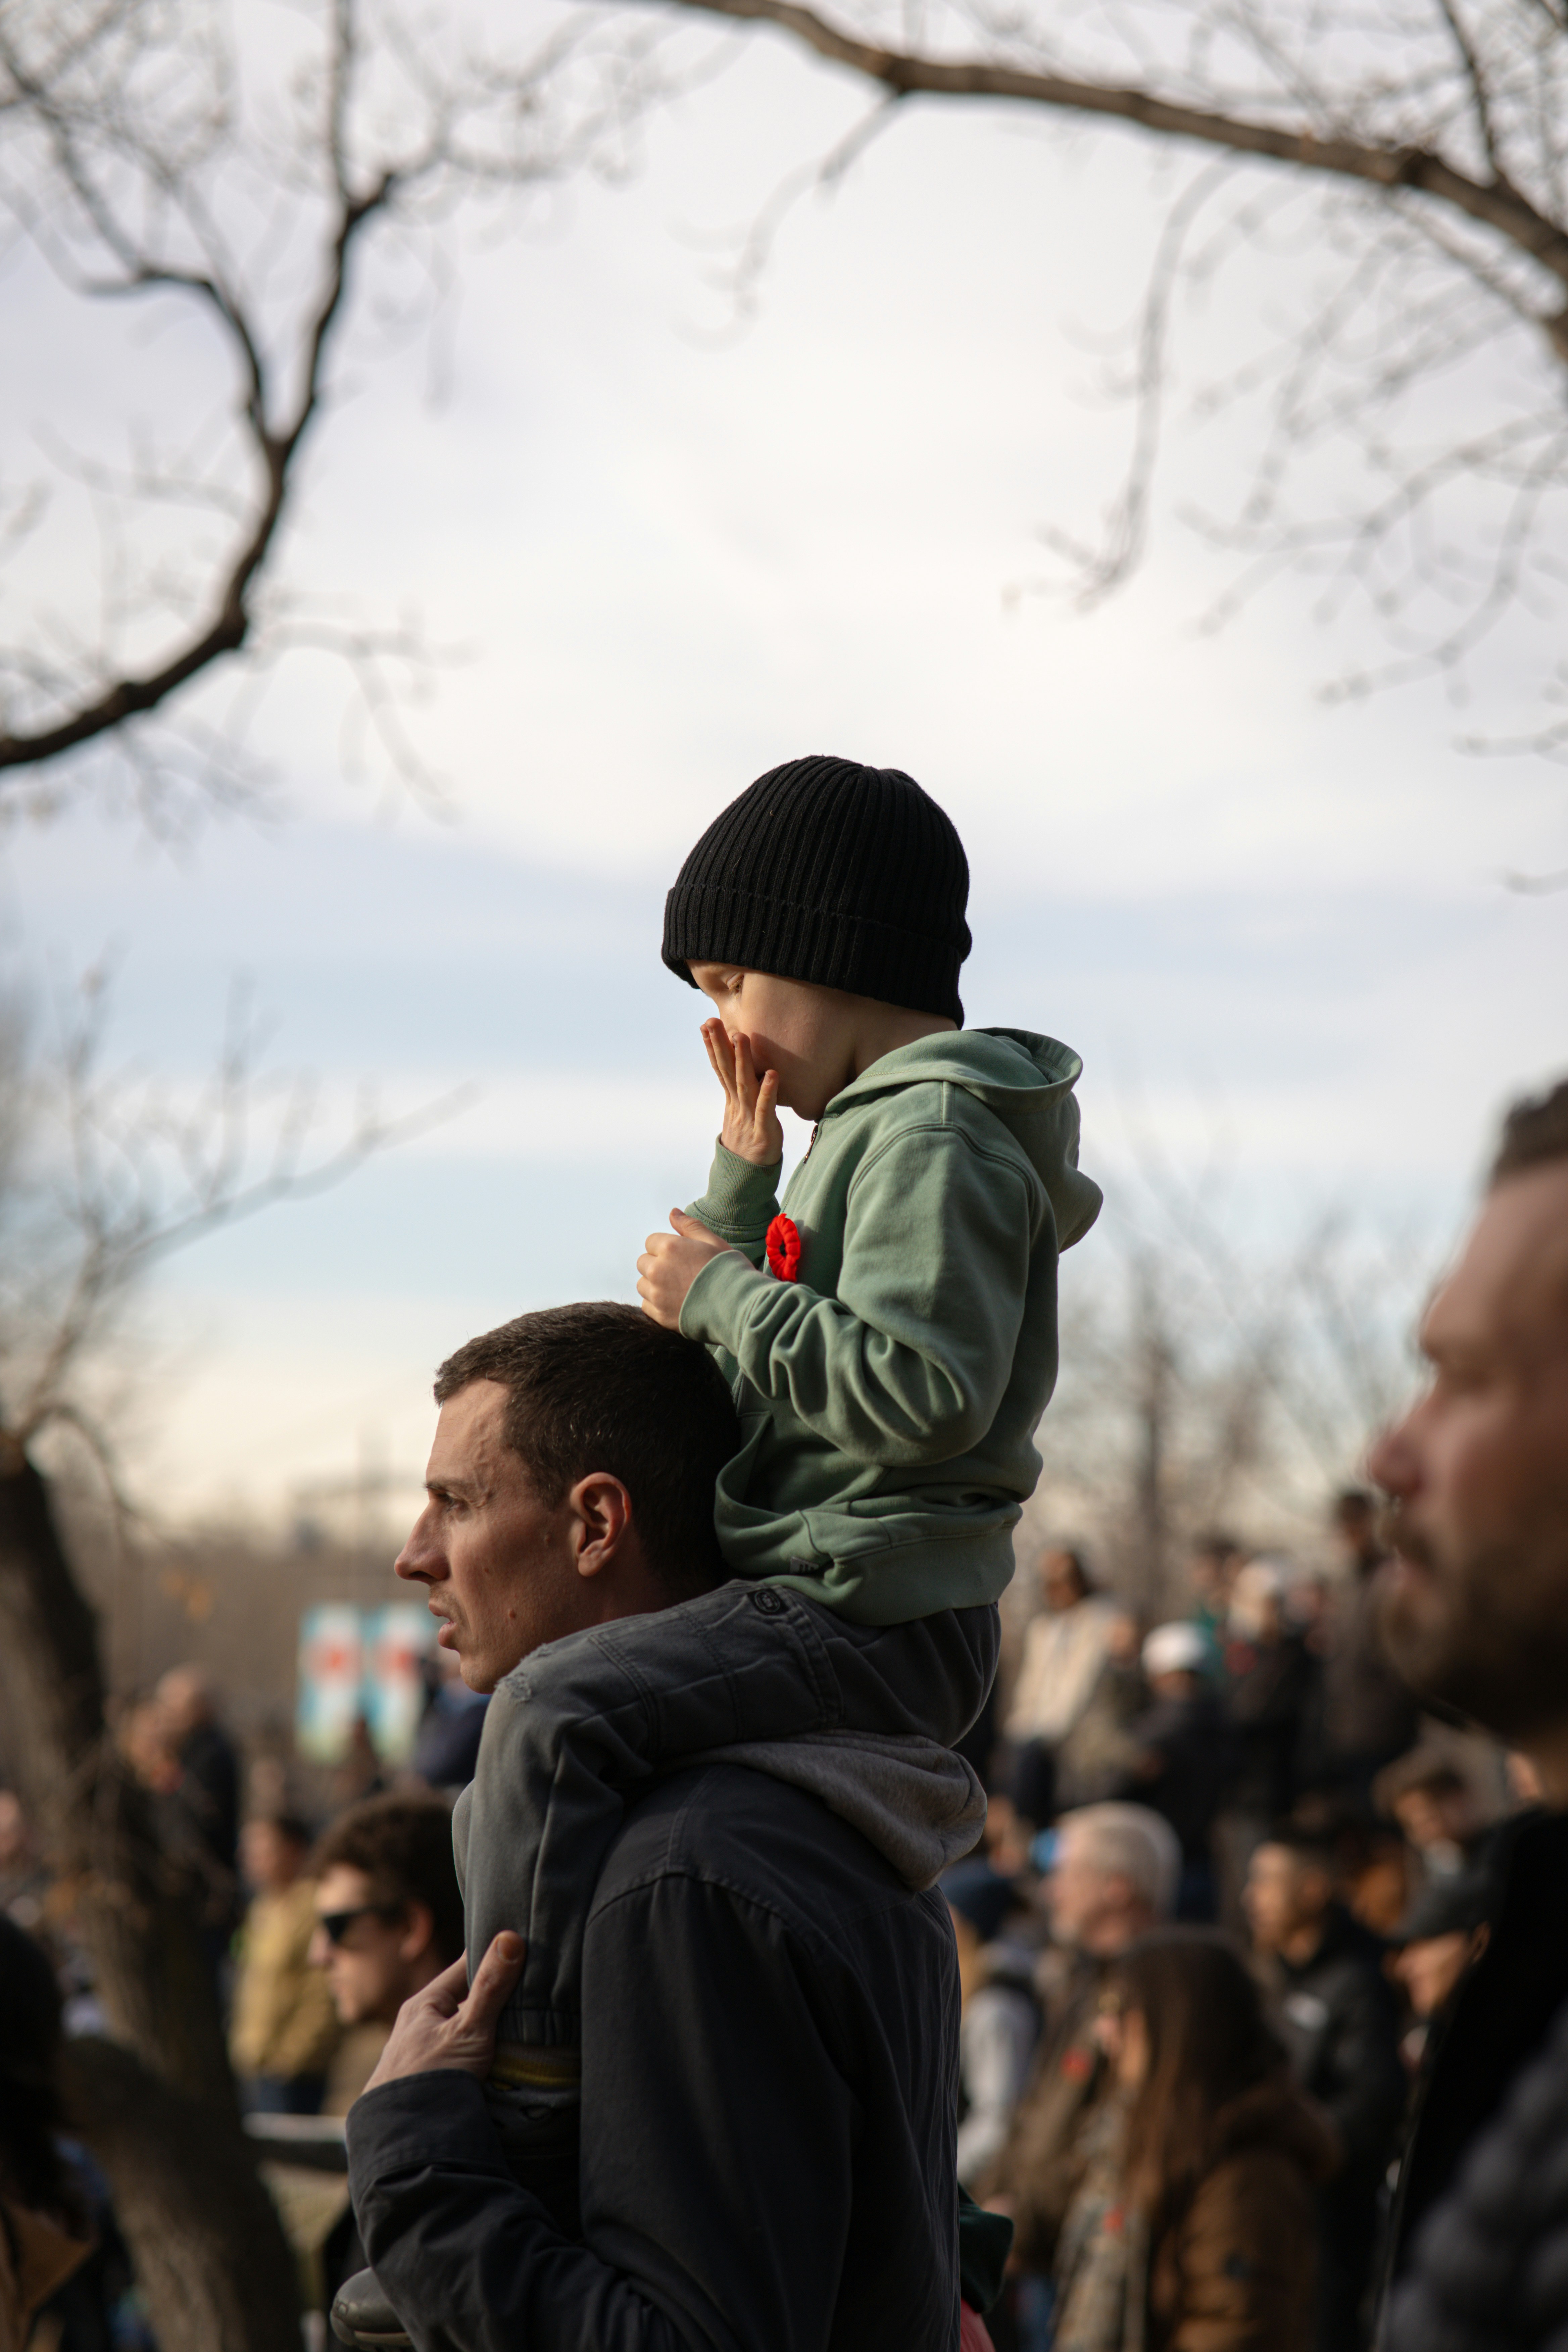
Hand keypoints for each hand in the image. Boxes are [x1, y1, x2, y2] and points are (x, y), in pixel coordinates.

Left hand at [360, 1932, 524, 2093]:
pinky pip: (459, 2054)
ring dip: (488, 2028)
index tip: (524, 1945)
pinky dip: (479, 2052)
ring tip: (524, 2024)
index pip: (465, 1966)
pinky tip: (498, 2058)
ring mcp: (422, 2052)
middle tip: (534, 1988)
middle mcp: (419, 2024)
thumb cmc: (430, 2080)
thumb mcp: (468, 2032)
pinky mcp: (428, 2079)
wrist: (401, 2142)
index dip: (494, 1955)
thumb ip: (491, 1988)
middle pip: (466, 1999)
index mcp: (423, 2004)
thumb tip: (511, 1937)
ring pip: (463, 2029)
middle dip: (495, 1995)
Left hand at [637, 1208, 735, 1328]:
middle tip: (680, 1272)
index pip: (651, 1241)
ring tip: (677, 1288)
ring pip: (642, 1284)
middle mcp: (657, 1270)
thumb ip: (690, 1226)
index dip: (666, 1247)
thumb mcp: (713, 1241)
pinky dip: (656, 1304)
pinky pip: (646, 1305)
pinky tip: (675, 1303)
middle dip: (657, 1264)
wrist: (739, 1305)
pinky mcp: (660, 1315)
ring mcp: (657, 1294)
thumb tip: (672, 1212)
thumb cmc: (729, 1270)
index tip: (681, 1256)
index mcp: (669, 1248)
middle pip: (643, 1262)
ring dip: (654, 1284)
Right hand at [702, 1019, 783, 1167]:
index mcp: (733, 1100)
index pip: (720, 1069)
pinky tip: (772, 1074)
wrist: (747, 1178)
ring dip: (742, 1060)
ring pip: (744, 1085)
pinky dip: (768, 1092)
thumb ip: (741, 1091)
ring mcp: (749, 1118)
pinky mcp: (764, 1132)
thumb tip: (744, 1068)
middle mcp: (738, 1106)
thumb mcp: (742, 1113)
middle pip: (726, 1071)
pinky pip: (766, 1109)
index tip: (706, 1024)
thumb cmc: (750, 1141)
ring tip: (740, 1037)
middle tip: (711, 1021)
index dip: (713, 1047)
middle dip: (719, 1046)